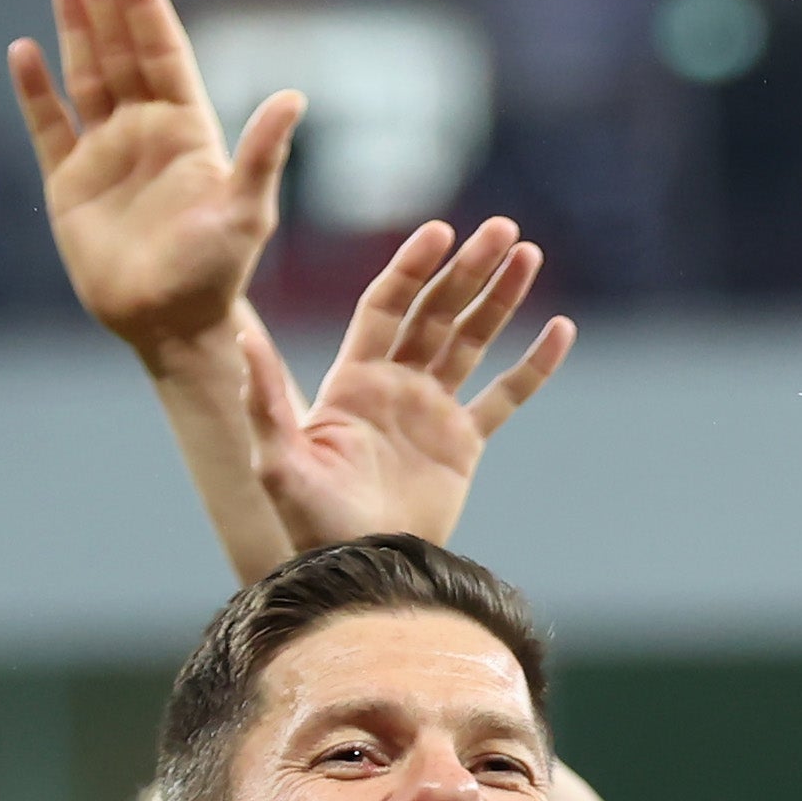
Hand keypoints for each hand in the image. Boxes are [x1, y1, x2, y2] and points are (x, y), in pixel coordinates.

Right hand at [15, 0, 296, 362]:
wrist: (170, 325)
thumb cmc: (216, 273)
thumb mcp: (247, 212)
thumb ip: (262, 152)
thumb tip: (293, 96)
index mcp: (187, 129)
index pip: (162, 52)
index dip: (144, 5)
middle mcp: (145, 131)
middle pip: (121, 50)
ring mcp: (105, 153)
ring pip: (86, 74)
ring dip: (75, 27)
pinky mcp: (69, 183)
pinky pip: (49, 125)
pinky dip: (35, 91)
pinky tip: (24, 51)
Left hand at [236, 212, 573, 555]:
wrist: (362, 572)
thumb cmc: (311, 521)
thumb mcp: (277, 458)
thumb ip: (264, 395)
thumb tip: (241, 334)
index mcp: (353, 380)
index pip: (386, 306)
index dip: (412, 268)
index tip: (439, 233)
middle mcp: (395, 385)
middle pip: (436, 311)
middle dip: (467, 269)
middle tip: (501, 229)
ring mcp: (432, 412)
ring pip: (473, 340)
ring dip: (500, 298)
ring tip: (528, 254)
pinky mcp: (464, 445)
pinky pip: (506, 396)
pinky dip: (533, 365)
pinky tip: (560, 329)